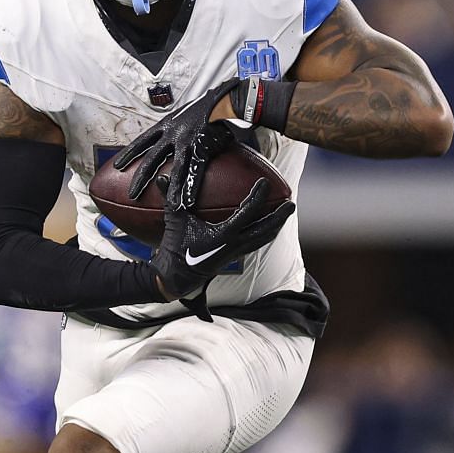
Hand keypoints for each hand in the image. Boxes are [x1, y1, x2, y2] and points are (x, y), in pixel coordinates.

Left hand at [113, 78, 242, 208]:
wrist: (224, 99)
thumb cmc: (207, 106)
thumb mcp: (184, 114)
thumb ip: (176, 126)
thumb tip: (172, 134)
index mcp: (166, 124)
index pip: (141, 141)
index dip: (128, 154)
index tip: (117, 165)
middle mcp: (172, 133)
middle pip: (151, 158)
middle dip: (140, 178)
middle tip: (131, 194)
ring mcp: (187, 141)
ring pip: (174, 168)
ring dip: (169, 189)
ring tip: (165, 205)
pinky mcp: (202, 147)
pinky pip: (195, 171)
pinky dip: (190, 187)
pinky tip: (187, 201)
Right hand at [151, 133, 295, 318]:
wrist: (177, 276)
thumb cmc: (175, 247)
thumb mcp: (174, 220)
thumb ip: (170, 196)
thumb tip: (162, 175)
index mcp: (223, 235)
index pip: (248, 213)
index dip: (258, 197)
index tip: (264, 183)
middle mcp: (234, 245)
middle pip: (266, 230)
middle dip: (280, 217)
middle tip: (291, 203)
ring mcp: (237, 252)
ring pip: (264, 239)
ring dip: (275, 225)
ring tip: (284, 213)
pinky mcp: (235, 256)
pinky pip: (257, 243)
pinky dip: (265, 233)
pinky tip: (268, 225)